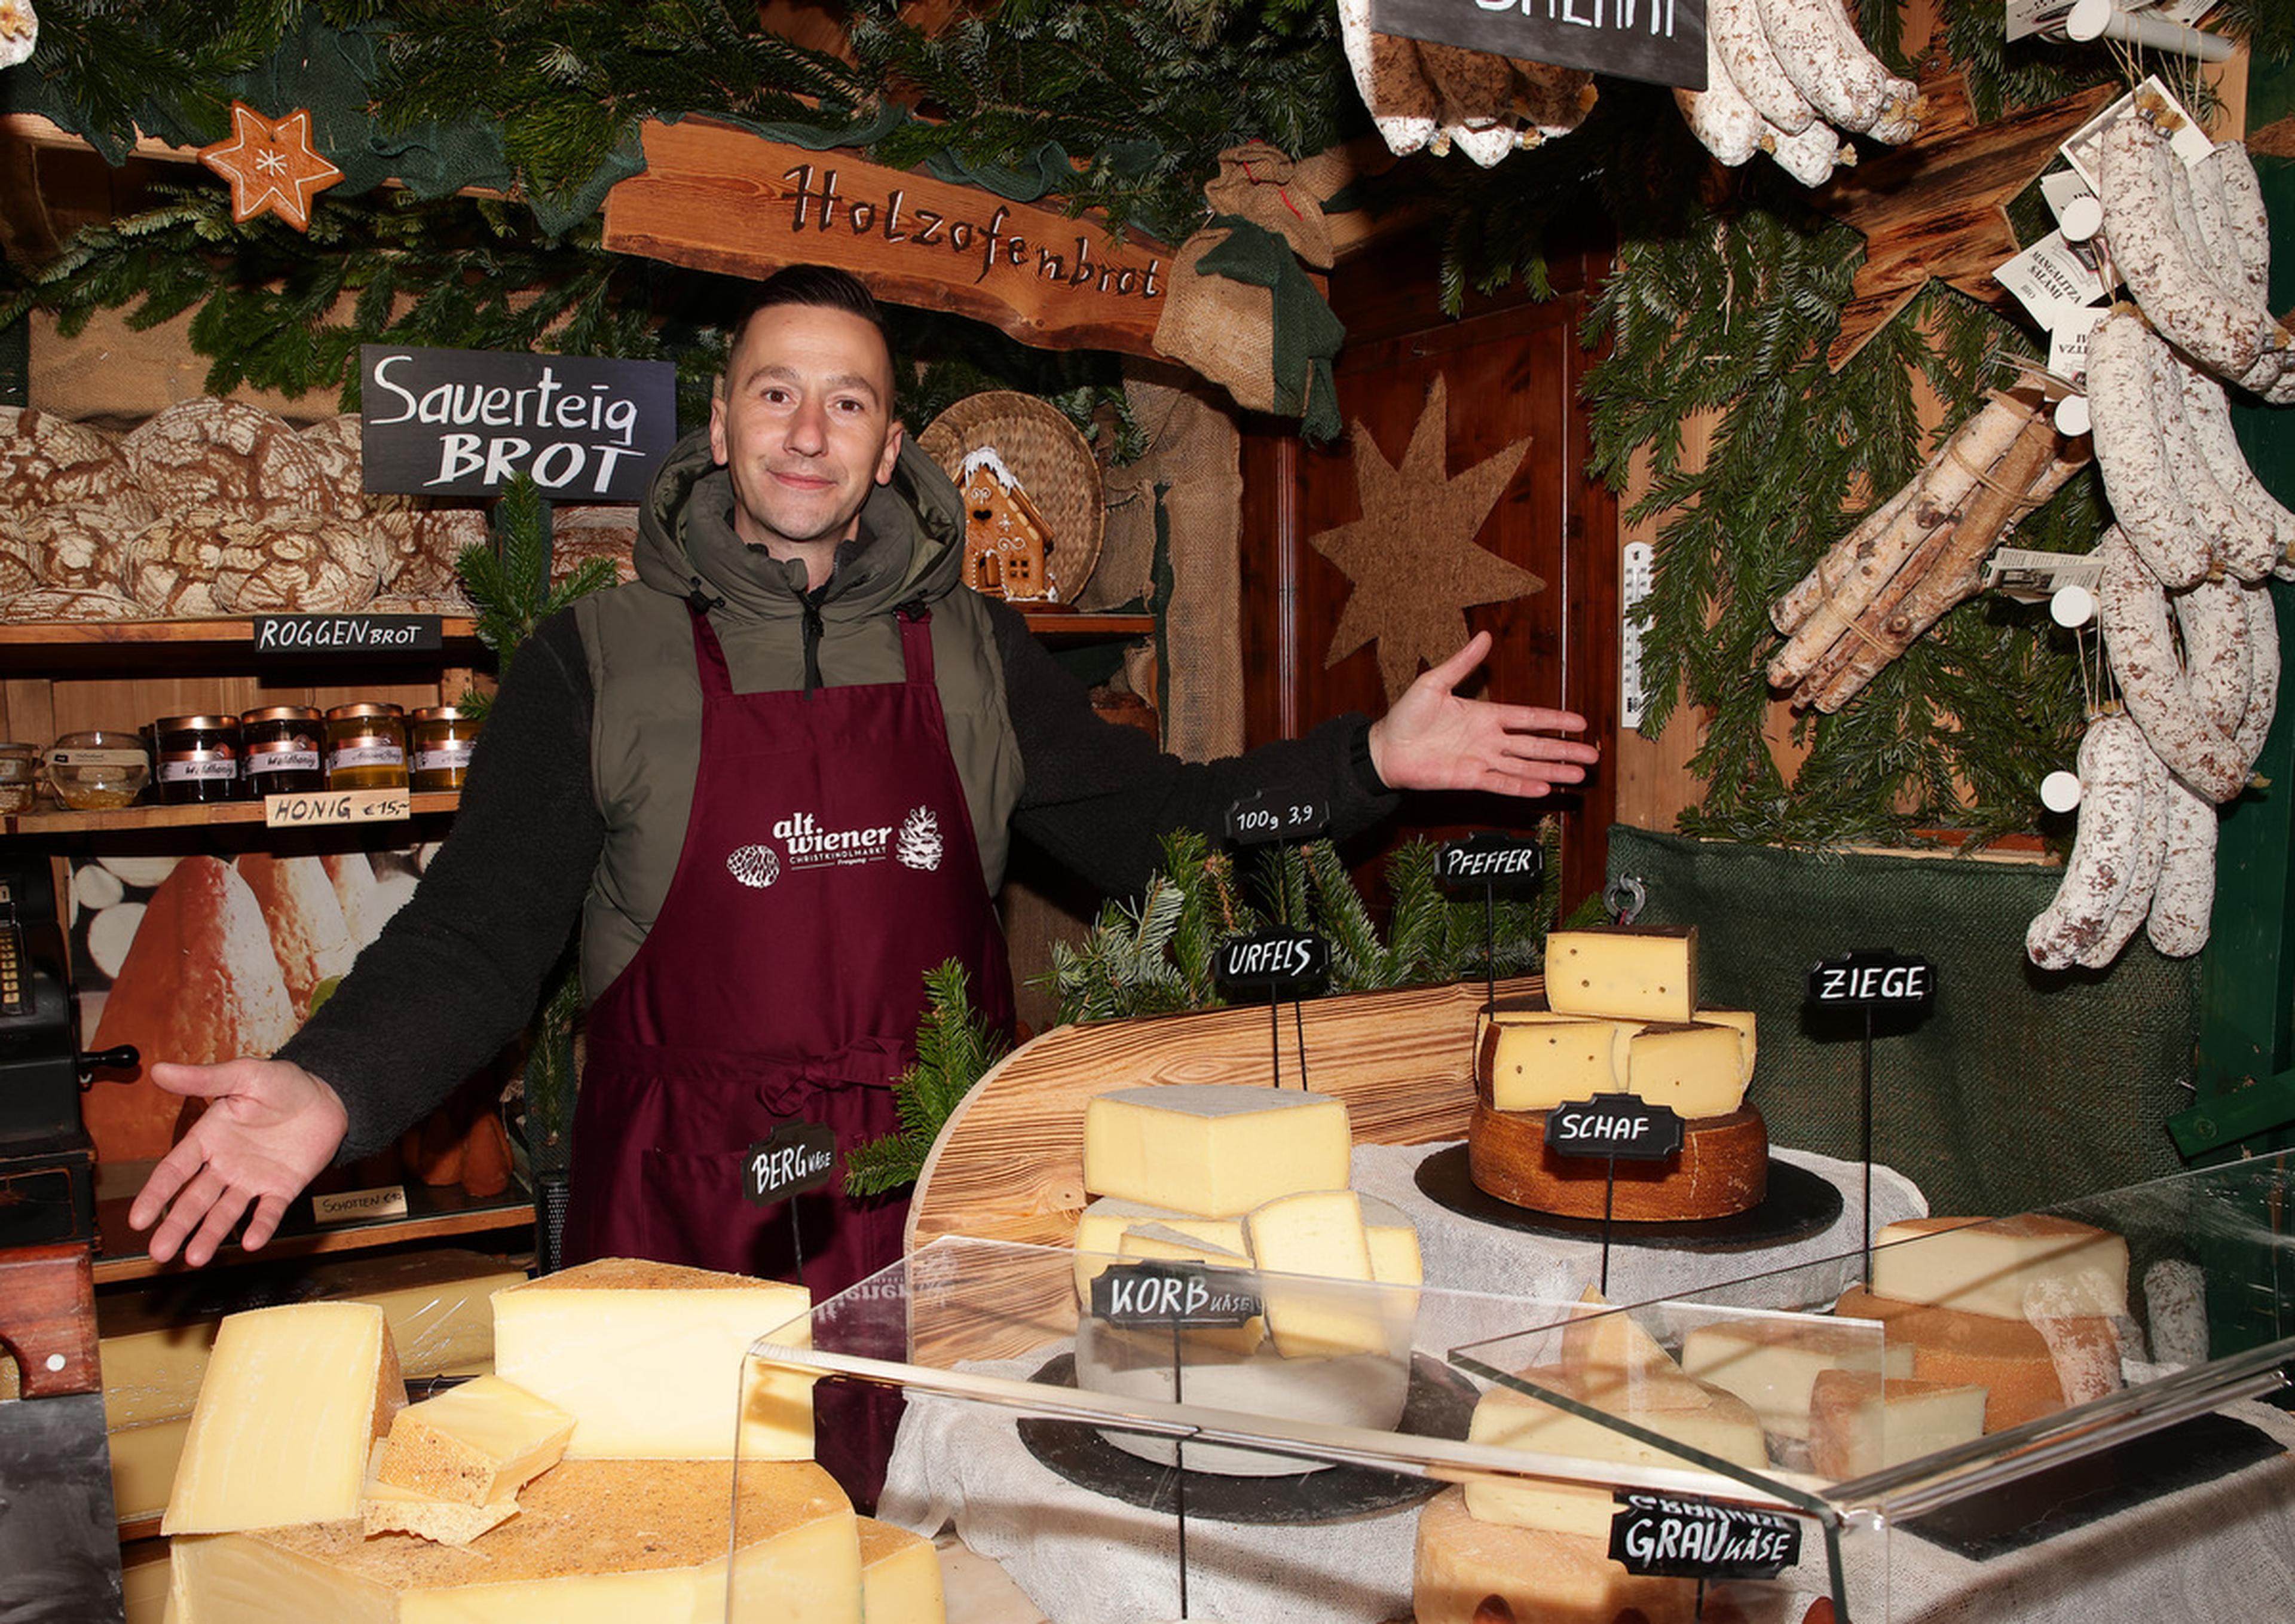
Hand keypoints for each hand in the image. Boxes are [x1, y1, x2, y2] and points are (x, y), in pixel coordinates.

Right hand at [127, 1058, 348, 1267]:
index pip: (174, 1171)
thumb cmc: (283, 1084)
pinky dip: (260, 1226)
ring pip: (225, 1212)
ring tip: (195, 1258)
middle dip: (176, 1226)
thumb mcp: (244, 1075)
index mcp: (208, 1139)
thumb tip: (160, 1070)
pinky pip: (269, 1211)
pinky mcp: (282, 1188)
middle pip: (194, 1201)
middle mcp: (225, 1165)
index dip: (155, 1195)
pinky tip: (251, 1242)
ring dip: (210, 1234)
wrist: (328, 1095)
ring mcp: (252, 1179)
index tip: (137, 1219)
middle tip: (159, 1253)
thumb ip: (204, 1079)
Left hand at [1366, 632, 1600, 797]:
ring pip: (1525, 766)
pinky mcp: (1469, 778)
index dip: (1555, 720)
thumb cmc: (1406, 715)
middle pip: (1536, 745)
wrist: (1384, 748)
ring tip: (1577, 776)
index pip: (1529, 717)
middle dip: (1564, 750)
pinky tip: (1544, 788)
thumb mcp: (1435, 682)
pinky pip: (1501, 783)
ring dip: (1552, 771)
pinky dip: (1522, 786)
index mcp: (1485, 714)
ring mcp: (1481, 760)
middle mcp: (1488, 739)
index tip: (1579, 723)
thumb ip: (1462, 663)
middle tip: (1592, 756)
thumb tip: (1483, 636)